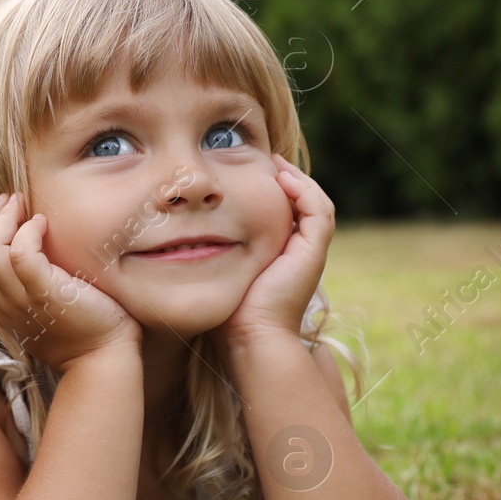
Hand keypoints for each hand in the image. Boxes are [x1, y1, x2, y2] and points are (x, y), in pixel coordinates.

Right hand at [0, 192, 140, 373]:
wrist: (104, 357)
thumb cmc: (83, 328)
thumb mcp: (42, 307)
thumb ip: (26, 285)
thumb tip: (23, 245)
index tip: (2, 213)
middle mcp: (3, 306)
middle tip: (12, 199)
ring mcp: (22, 301)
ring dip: (5, 219)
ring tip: (24, 204)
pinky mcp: (45, 295)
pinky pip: (21, 255)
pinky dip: (28, 232)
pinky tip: (44, 223)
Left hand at [211, 153, 334, 353]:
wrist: (250, 338)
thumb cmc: (228, 313)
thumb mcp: (220, 272)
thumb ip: (214, 253)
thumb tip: (183, 236)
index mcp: (283, 258)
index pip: (288, 214)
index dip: (276, 191)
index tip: (252, 173)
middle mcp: (301, 254)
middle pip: (305, 206)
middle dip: (289, 180)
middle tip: (269, 161)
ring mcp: (310, 253)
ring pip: (316, 204)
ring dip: (298, 180)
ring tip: (276, 164)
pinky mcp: (313, 252)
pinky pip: (317, 210)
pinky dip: (303, 191)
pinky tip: (281, 179)